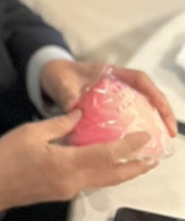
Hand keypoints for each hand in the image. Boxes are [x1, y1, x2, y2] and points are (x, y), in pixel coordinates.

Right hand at [0, 111, 156, 215]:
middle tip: (154, 158)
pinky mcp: (62, 193)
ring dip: (123, 173)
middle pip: (113, 176)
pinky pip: (91, 183)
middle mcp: (73, 181)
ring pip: (104, 182)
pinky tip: (107, 165)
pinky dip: (105, 174)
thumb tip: (79, 114)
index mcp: (66, 164)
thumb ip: (59, 124)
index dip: (129, 146)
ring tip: (137, 163)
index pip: (107, 155)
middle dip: (136, 167)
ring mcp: (69, 190)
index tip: (144, 138)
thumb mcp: (31, 133)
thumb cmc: (5, 158)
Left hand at [40, 58, 176, 137]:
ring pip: (141, 107)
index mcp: (110, 73)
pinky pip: (128, 118)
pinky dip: (135, 130)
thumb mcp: (62, 82)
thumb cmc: (59, 75)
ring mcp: (115, 96)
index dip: (154, 94)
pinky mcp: (109, 109)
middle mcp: (117, 84)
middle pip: (147, 95)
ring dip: (153, 122)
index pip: (140, 80)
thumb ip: (67, 93)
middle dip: (162, 112)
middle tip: (170, 134)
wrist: (50, 76)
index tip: (163, 111)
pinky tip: (136, 147)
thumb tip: (73, 107)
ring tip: (161, 142)